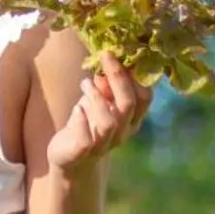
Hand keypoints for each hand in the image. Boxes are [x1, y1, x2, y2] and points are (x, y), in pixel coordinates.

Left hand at [46, 53, 153, 170]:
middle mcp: (122, 132)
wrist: (70, 158)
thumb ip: (106, 86)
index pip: (144, 97)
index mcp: (131, 119)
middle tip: (105, 56)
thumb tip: (109, 62)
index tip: (119, 54)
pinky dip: (82, 122)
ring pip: (110, 122)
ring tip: (86, 83)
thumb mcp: (99, 101)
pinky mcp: (81, 154)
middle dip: (117, 77)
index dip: (134, 74)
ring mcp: (103, 145)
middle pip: (128, 104)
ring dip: (97, 98)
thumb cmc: (88, 123)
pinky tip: (76, 110)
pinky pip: (86, 141)